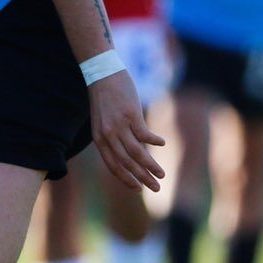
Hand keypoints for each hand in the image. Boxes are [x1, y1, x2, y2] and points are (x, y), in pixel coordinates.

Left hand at [88, 69, 163, 191]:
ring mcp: (119, 126)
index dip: (126, 179)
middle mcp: (108, 135)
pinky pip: (144, 134)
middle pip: (126, 163)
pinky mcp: (130, 115)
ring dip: (150, 166)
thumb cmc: (105, 98)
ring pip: (136, 153)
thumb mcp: (103, 122)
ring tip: (162, 174)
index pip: (113, 165)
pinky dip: (154, 141)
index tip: (138, 189)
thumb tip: (130, 153)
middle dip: (142, 178)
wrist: (102, 73)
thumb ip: (114, 138)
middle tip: (156, 188)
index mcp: (100, 139)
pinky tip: (162, 144)